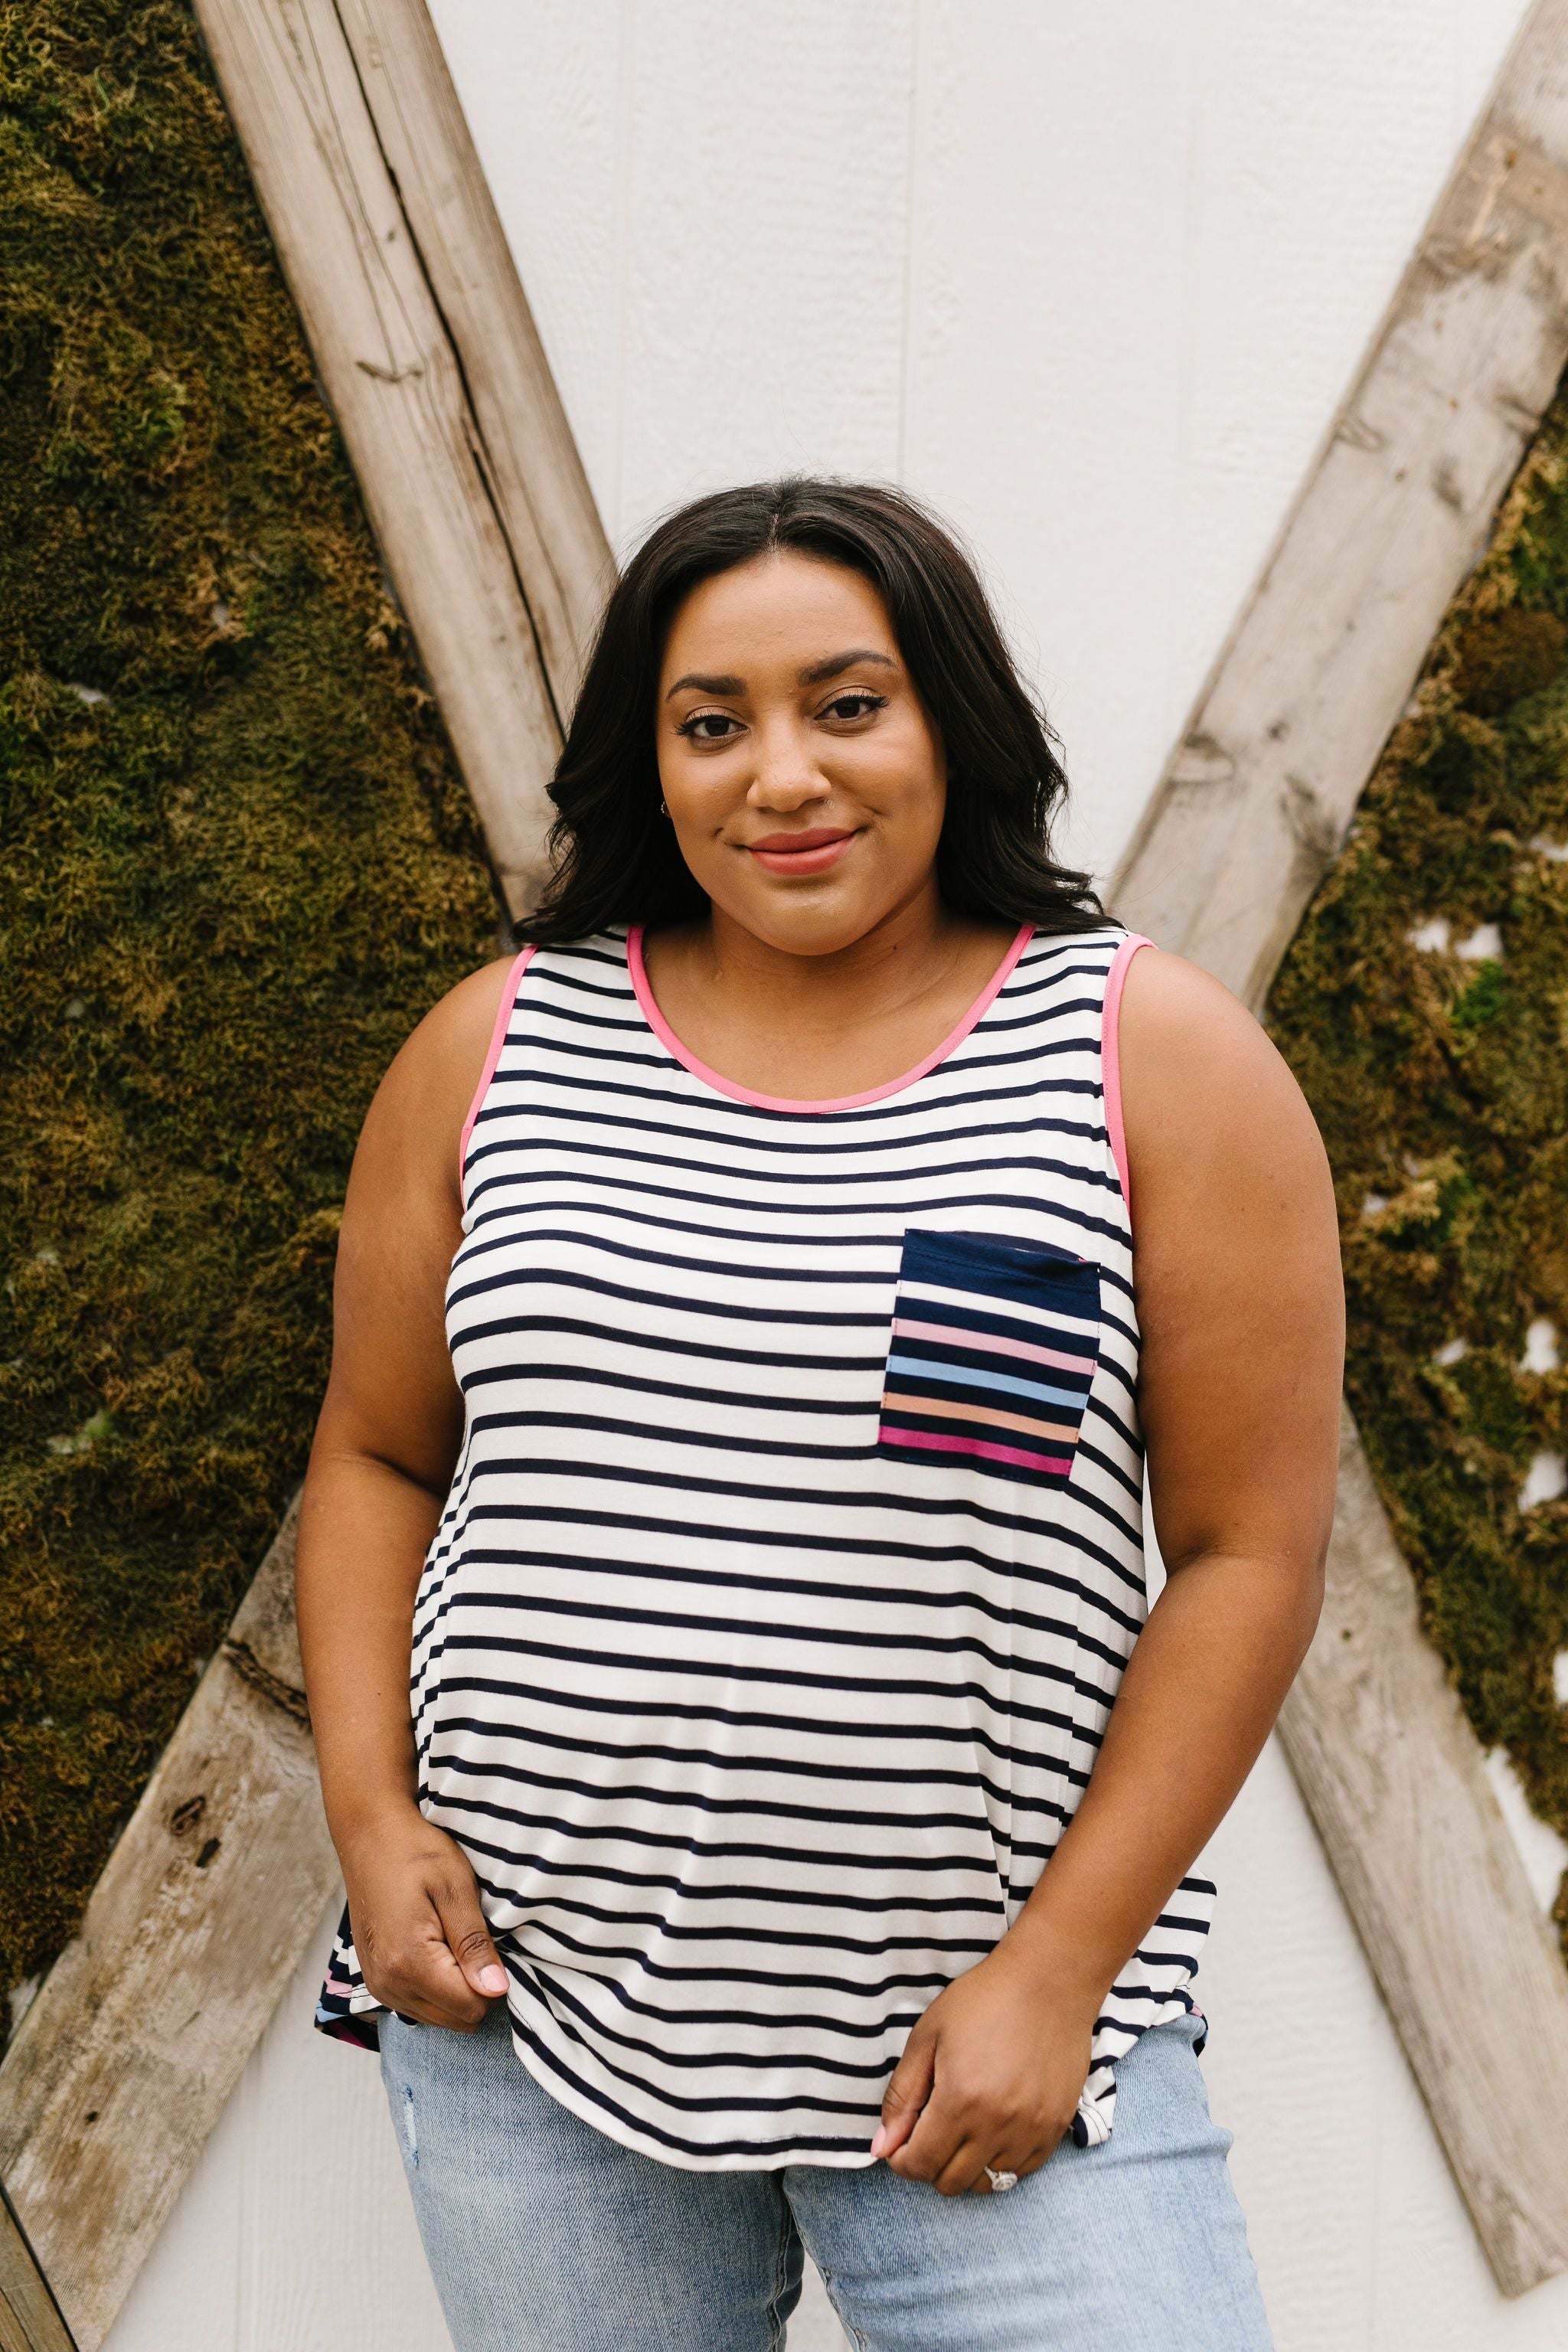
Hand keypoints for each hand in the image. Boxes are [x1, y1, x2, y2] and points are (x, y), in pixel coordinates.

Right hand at [340, 1806, 508, 2029]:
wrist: (370, 1837)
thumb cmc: (415, 1853)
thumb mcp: (456, 1888)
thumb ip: (475, 1944)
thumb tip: (497, 1990)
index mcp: (410, 1962)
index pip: (471, 2008)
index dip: (493, 1982)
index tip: (491, 1944)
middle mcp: (389, 1985)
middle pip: (457, 2020)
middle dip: (475, 1989)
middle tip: (473, 1940)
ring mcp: (379, 1987)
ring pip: (439, 2018)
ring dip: (455, 1989)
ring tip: (452, 1939)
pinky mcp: (376, 1982)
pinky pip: (419, 2006)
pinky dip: (436, 1988)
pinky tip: (436, 1948)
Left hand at [869, 1937, 1097, 2195]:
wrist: (1049, 1981)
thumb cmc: (983, 2001)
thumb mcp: (927, 2037)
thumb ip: (902, 2097)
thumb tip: (882, 2148)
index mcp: (960, 2100)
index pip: (920, 2165)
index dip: (902, 2161)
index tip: (901, 2143)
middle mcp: (997, 2125)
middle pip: (952, 2183)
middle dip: (931, 2165)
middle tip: (931, 2133)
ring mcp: (1031, 2130)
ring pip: (988, 2183)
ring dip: (967, 2166)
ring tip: (964, 2129)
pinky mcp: (1056, 2128)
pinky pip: (1022, 2172)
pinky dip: (1001, 2161)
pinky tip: (994, 2129)